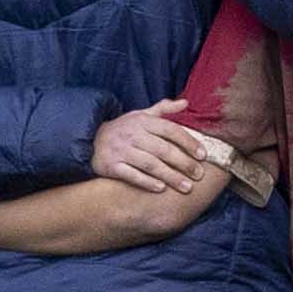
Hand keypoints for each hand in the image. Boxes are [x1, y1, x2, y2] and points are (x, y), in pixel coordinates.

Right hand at [91, 109, 225, 196]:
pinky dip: (146, 182)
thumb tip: (186, 102)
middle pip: (163, 150)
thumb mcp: (140, 115)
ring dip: (170, 176)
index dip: (188, 142)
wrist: (89, 140)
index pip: (170, 130)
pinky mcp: (110, 166)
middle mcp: (132, 135)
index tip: (203, 155)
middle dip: (183, 163)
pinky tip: (161, 189)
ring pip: (150, 164)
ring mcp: (120, 150)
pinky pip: (131, 175)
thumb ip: (163, 109)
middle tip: (199, 175)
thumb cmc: (123, 129)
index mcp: (143, 121)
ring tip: (186, 187)